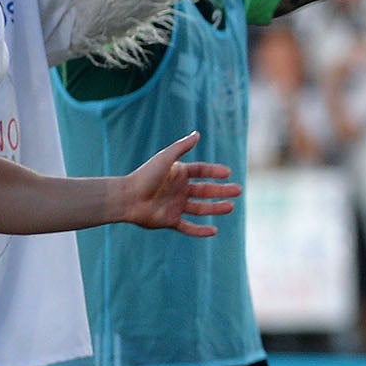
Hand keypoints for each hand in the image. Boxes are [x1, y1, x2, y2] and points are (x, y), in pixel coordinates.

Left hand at [108, 133, 240, 236]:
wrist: (127, 198)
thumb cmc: (145, 176)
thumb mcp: (166, 158)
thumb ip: (182, 147)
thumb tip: (197, 134)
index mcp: (178, 174)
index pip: (201, 171)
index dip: (214, 172)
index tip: (228, 173)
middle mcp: (179, 190)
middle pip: (205, 190)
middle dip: (222, 191)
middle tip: (238, 191)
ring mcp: (175, 206)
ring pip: (201, 208)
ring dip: (216, 208)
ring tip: (231, 207)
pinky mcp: (170, 221)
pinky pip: (188, 227)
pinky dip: (200, 231)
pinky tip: (214, 231)